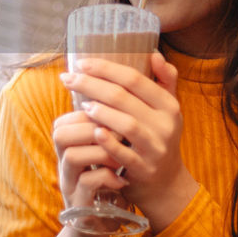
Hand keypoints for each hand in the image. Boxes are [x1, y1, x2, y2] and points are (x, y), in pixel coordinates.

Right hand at [49, 108, 122, 236]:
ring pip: (72, 156)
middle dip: (94, 129)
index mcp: (66, 152)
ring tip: (122, 158)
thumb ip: (104, 136)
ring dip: (102, 152)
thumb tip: (121, 104)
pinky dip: (108, 178)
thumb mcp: (101, 159)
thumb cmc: (103, 189)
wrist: (94, 233)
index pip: (64, 120)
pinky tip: (122, 181)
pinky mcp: (80, 207)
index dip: (89, 114)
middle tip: (121, 134)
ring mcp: (69, 187)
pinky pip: (88, 183)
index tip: (115, 119)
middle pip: (61, 134)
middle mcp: (62, 167)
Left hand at [58, 51, 197, 231]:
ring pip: (126, 124)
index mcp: (169, 105)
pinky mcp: (144, 169)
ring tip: (81, 104)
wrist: (166, 183)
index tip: (81, 63)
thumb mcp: (166, 111)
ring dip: (101, 112)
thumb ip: (164, 81)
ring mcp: (155, 148)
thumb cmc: (157, 139)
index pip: (135, 79)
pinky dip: (108, 142)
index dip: (106, 68)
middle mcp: (166, 125)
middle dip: (91, 85)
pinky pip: (124, 153)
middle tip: (68, 79)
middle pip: (124, 97)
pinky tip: (94, 132)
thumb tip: (153, 53)